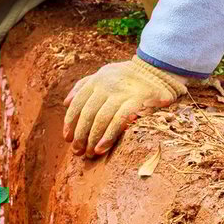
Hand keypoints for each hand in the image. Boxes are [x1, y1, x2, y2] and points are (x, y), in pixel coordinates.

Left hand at [63, 56, 186, 155]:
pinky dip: (108, 136)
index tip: (67, 138)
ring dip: (92, 138)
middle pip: (88, 113)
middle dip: (80, 134)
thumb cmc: (128, 76)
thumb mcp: (104, 74)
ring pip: (100, 118)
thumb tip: (66, 102)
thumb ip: (84, 85)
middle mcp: (107, 84)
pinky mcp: (136, 100)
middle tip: (77, 151)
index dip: (70, 122)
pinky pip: (118, 120)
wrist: (158, 70)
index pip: (78, 103)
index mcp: (97, 79)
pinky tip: (101, 148)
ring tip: (89, 153)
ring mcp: (121, 92)